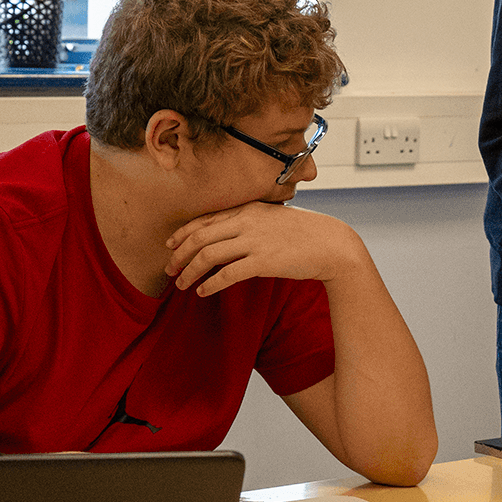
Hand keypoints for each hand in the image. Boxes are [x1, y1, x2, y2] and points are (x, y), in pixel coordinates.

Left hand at [165, 202, 359, 296]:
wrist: (332, 243)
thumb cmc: (305, 233)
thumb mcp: (275, 218)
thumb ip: (252, 222)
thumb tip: (230, 234)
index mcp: (248, 209)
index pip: (205, 219)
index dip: (183, 233)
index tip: (170, 245)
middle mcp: (247, 222)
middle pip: (200, 237)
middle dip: (179, 255)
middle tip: (169, 269)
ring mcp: (254, 241)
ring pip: (208, 255)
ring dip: (190, 272)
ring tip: (181, 284)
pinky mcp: (263, 262)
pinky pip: (227, 274)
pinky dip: (210, 284)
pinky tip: (203, 292)